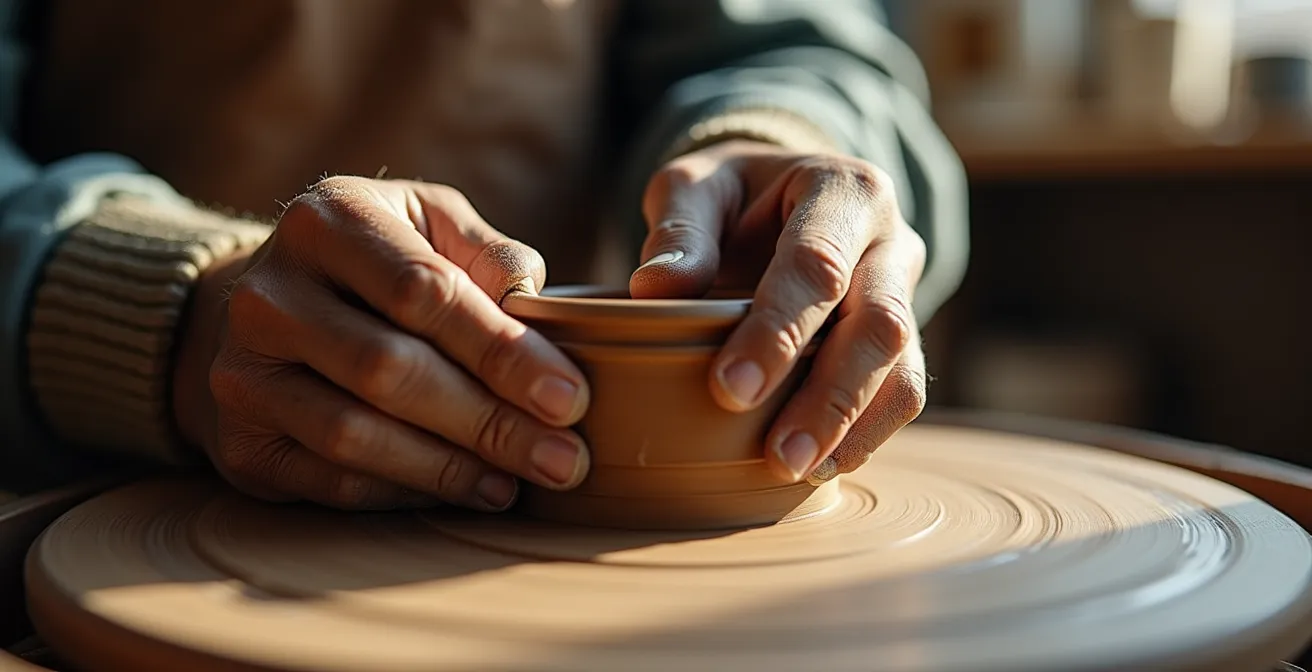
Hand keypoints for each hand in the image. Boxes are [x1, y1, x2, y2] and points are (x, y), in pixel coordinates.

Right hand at [172, 177, 590, 510]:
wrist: (271, 307)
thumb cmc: (381, 262)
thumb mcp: (432, 225)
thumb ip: (488, 255)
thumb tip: (535, 305)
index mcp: (329, 221)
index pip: (424, 293)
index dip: (501, 352)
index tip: (569, 397)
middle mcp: (269, 294)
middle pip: (389, 370)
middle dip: (489, 422)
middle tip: (564, 459)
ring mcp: (243, 371)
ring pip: (355, 434)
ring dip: (451, 467)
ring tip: (521, 480)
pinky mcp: (242, 441)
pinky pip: (332, 479)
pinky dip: (408, 492)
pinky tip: (468, 490)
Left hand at [630, 140, 926, 484]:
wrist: (782, 194)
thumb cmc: (731, 195)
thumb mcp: (695, 186)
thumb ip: (680, 232)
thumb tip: (651, 290)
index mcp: (842, 189)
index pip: (817, 266)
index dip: (776, 332)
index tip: (728, 390)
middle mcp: (889, 239)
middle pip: (878, 324)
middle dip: (829, 397)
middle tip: (777, 458)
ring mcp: (905, 291)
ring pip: (903, 367)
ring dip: (854, 427)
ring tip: (797, 472)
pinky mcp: (904, 337)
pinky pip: (903, 390)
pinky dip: (866, 434)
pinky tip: (820, 466)